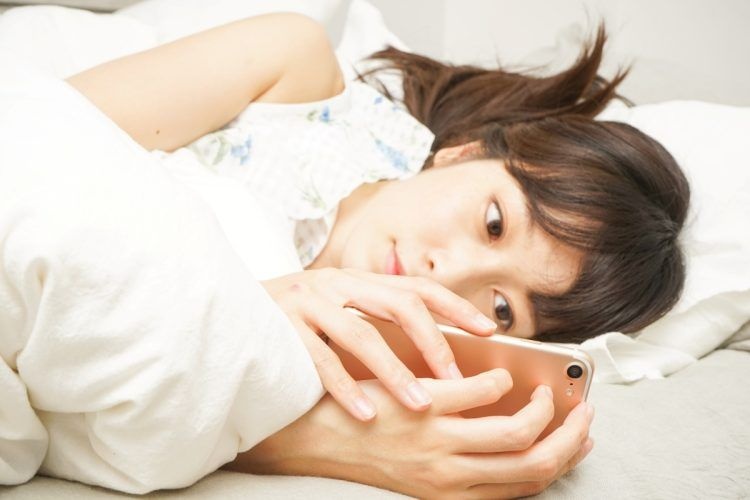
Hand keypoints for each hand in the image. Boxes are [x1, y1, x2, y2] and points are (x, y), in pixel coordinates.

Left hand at [230, 369, 594, 498]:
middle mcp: (451, 476)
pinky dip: (498, 382)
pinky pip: (478, 395)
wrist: (315, 435)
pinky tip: (497, 373)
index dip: (563, 461)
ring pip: (515, 433)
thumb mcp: (422, 467)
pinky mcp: (422, 408)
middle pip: (535, 465)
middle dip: (571, 439)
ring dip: (542, 410)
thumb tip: (504, 428)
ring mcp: (437, 444)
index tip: (580, 439)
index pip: (527, 486)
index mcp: (455, 492)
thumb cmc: (369, 445)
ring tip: (544, 391)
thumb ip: (463, 456)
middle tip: (584, 414)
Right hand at [261, 267, 496, 420]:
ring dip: (394, 371)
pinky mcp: (283, 329)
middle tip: (457, 376)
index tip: (490, 330)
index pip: (416, 287)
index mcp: (357, 280)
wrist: (229, 310)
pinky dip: (346, 388)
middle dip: (432, 341)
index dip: (455, 306)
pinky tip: (368, 413)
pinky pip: (320, 361)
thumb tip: (431, 344)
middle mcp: (337, 285)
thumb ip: (375, 315)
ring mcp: (309, 304)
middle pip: (398, 304)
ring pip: (361, 335)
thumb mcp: (338, 306)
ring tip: (421, 404)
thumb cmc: (294, 317)